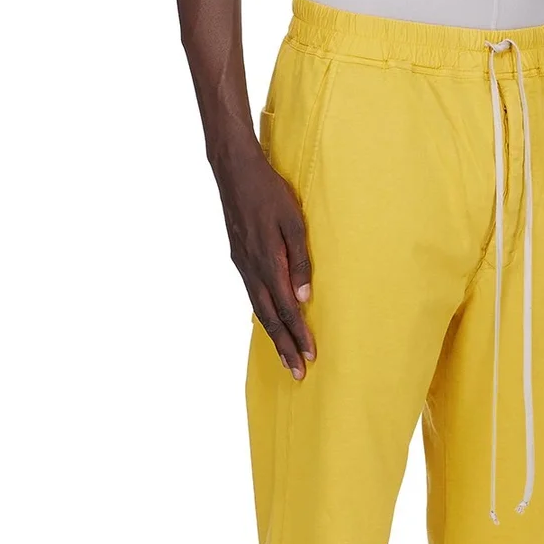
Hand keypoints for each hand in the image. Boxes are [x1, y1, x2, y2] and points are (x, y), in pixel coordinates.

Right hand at [217, 143, 315, 379]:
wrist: (233, 169)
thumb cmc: (269, 191)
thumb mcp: (294, 221)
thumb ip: (300, 259)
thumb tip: (304, 296)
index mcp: (267, 261)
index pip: (285, 308)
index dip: (298, 334)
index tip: (309, 356)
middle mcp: (251, 269)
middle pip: (269, 318)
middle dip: (284, 347)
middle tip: (297, 373)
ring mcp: (242, 265)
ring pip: (258, 310)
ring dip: (273, 337)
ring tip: (285, 358)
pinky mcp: (239, 259)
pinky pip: (252, 296)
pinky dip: (262, 316)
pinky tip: (269, 325)